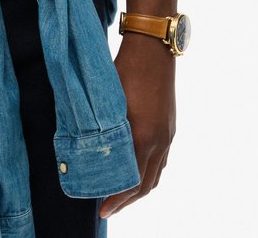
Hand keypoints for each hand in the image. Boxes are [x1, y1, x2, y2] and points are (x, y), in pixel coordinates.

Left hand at [100, 34, 175, 218]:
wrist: (152, 48)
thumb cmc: (125, 70)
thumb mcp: (108, 101)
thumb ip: (102, 130)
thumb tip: (87, 151)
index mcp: (143, 137)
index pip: (131, 181)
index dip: (116, 198)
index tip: (102, 210)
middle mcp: (159, 140)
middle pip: (146, 184)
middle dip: (127, 200)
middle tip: (108, 209)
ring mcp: (167, 134)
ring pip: (156, 173)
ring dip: (139, 189)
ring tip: (122, 195)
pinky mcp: (170, 126)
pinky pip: (161, 160)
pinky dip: (150, 173)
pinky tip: (139, 173)